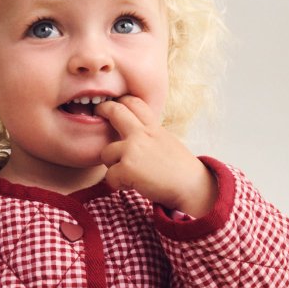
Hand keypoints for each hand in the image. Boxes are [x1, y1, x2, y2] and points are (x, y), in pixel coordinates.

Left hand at [95, 95, 216, 216]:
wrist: (191, 186)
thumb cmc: (181, 170)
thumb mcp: (167, 143)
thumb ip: (150, 137)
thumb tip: (134, 138)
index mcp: (153, 128)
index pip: (135, 103)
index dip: (122, 101)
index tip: (115, 104)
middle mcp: (142, 134)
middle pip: (115, 111)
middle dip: (103, 109)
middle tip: (97, 111)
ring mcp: (132, 149)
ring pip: (106, 152)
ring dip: (112, 166)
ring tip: (128, 174)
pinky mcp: (127, 167)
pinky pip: (109, 176)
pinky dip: (118, 184)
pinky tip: (132, 185)